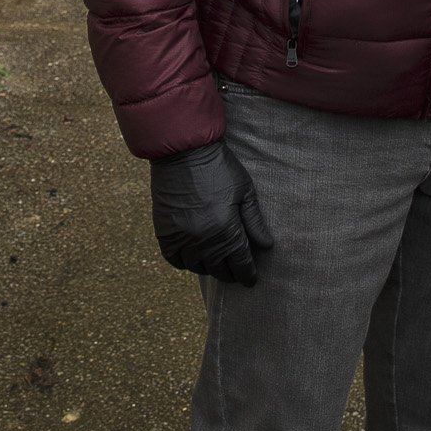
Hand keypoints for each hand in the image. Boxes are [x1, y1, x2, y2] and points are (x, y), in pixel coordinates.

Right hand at [151, 140, 273, 285]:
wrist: (184, 151)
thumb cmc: (219, 168)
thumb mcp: (244, 192)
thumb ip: (255, 222)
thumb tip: (267, 246)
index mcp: (227, 230)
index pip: (241, 265)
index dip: (248, 275)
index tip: (251, 279)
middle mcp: (204, 239)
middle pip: (220, 270)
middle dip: (230, 273)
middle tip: (235, 270)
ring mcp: (182, 237)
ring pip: (198, 267)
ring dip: (208, 267)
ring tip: (215, 261)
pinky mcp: (164, 231)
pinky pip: (174, 260)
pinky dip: (185, 261)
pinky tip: (193, 255)